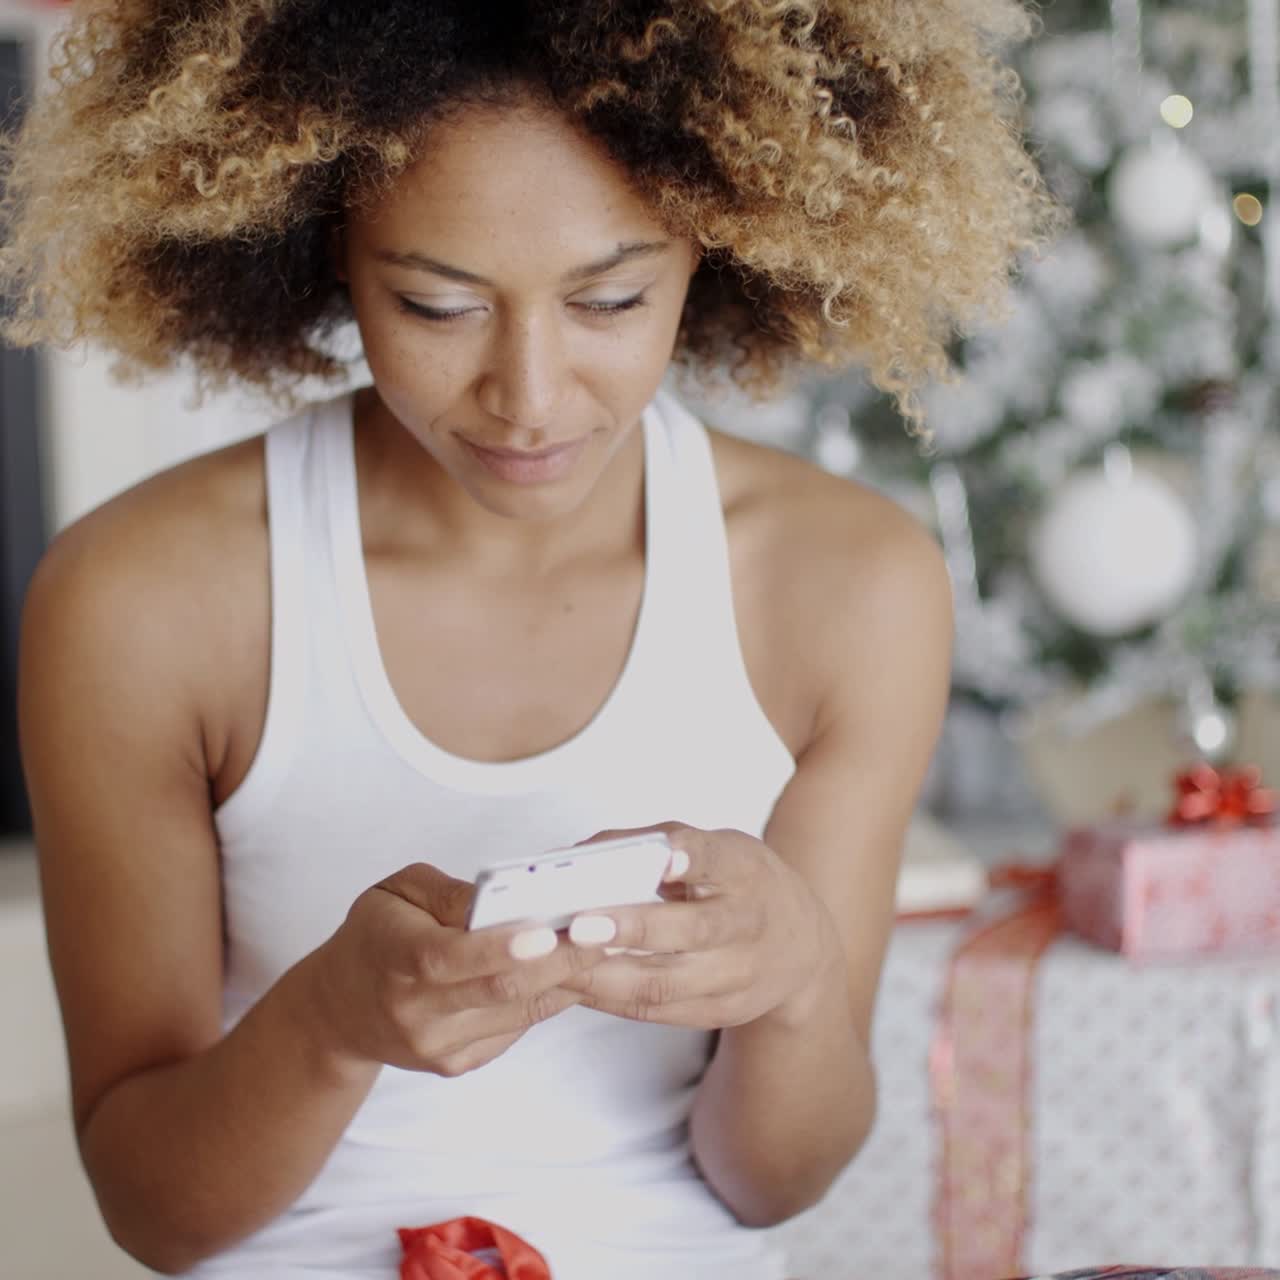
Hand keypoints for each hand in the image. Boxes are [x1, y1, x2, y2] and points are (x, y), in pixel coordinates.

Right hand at [305, 861, 607, 1078]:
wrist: (339, 1012)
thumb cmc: (376, 936)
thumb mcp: (396, 893)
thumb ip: (449, 893)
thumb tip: (506, 895)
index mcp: (395, 958)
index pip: (451, 957)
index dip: (503, 946)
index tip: (551, 928)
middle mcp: (416, 1012)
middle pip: (500, 989)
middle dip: (562, 959)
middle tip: (609, 928)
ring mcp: (438, 1046)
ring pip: (519, 1012)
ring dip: (569, 978)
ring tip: (609, 942)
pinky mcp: (457, 1064)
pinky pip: (516, 1027)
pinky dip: (551, 997)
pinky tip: (576, 969)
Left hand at [558, 824, 842, 1030]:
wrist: (799, 946)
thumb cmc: (738, 883)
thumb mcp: (714, 847)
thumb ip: (653, 842)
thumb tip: (580, 852)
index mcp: (744, 870)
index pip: (719, 860)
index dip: (692, 857)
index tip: (666, 856)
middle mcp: (747, 924)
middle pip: (692, 931)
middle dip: (633, 929)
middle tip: (578, 925)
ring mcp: (737, 976)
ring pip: (666, 983)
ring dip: (605, 977)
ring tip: (558, 963)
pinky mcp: (719, 1012)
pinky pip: (656, 1011)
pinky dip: (609, 1000)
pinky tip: (573, 985)